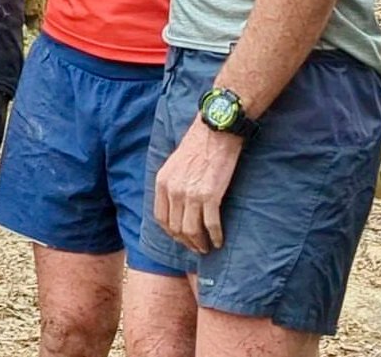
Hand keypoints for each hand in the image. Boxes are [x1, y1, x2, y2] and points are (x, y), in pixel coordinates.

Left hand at [152, 116, 243, 253]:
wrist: (215, 132)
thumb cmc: (197, 146)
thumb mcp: (174, 164)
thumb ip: (171, 184)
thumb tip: (176, 206)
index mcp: (162, 182)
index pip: (161, 218)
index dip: (171, 233)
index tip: (181, 239)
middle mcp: (173, 190)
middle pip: (176, 228)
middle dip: (186, 242)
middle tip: (197, 248)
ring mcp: (190, 193)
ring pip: (191, 231)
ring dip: (200, 244)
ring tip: (208, 247)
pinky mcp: (210, 195)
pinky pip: (211, 225)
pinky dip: (215, 236)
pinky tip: (220, 240)